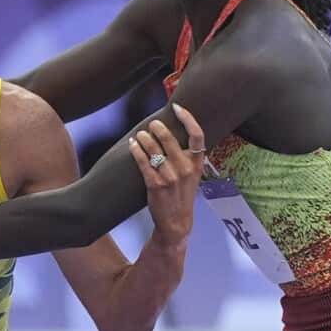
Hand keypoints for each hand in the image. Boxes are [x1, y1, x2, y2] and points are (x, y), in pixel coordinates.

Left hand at [129, 103, 205, 248]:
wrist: (176, 222)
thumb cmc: (182, 194)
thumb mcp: (193, 175)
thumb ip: (187, 156)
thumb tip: (173, 133)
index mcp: (197, 164)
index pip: (197, 135)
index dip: (188, 118)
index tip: (177, 108)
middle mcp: (185, 168)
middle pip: (170, 138)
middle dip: (157, 127)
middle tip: (152, 125)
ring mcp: (169, 176)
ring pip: (153, 148)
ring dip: (144, 138)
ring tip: (140, 135)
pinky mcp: (155, 184)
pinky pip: (143, 161)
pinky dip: (136, 150)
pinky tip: (132, 145)